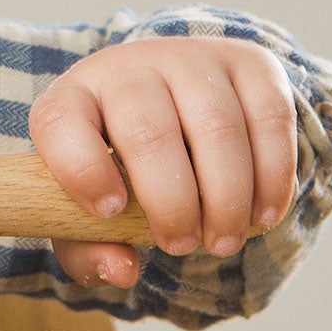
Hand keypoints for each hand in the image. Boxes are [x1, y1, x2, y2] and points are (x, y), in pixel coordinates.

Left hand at [28, 36, 297, 290]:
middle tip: (180, 245)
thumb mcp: (90, 202)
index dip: (81, 170)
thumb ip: (88, 246)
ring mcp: (191, 59)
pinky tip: (262, 214)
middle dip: (170, 202)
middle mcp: (128, 67)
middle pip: (148, 131)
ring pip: (216, 127)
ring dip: (226, 197)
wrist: (175, 95)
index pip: (59, 122)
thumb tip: (122, 271)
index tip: (111, 212)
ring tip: (223, 241)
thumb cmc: (123, 165)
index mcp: (73, 98)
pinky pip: (269, 118)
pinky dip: (272, 176)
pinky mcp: (249, 63)